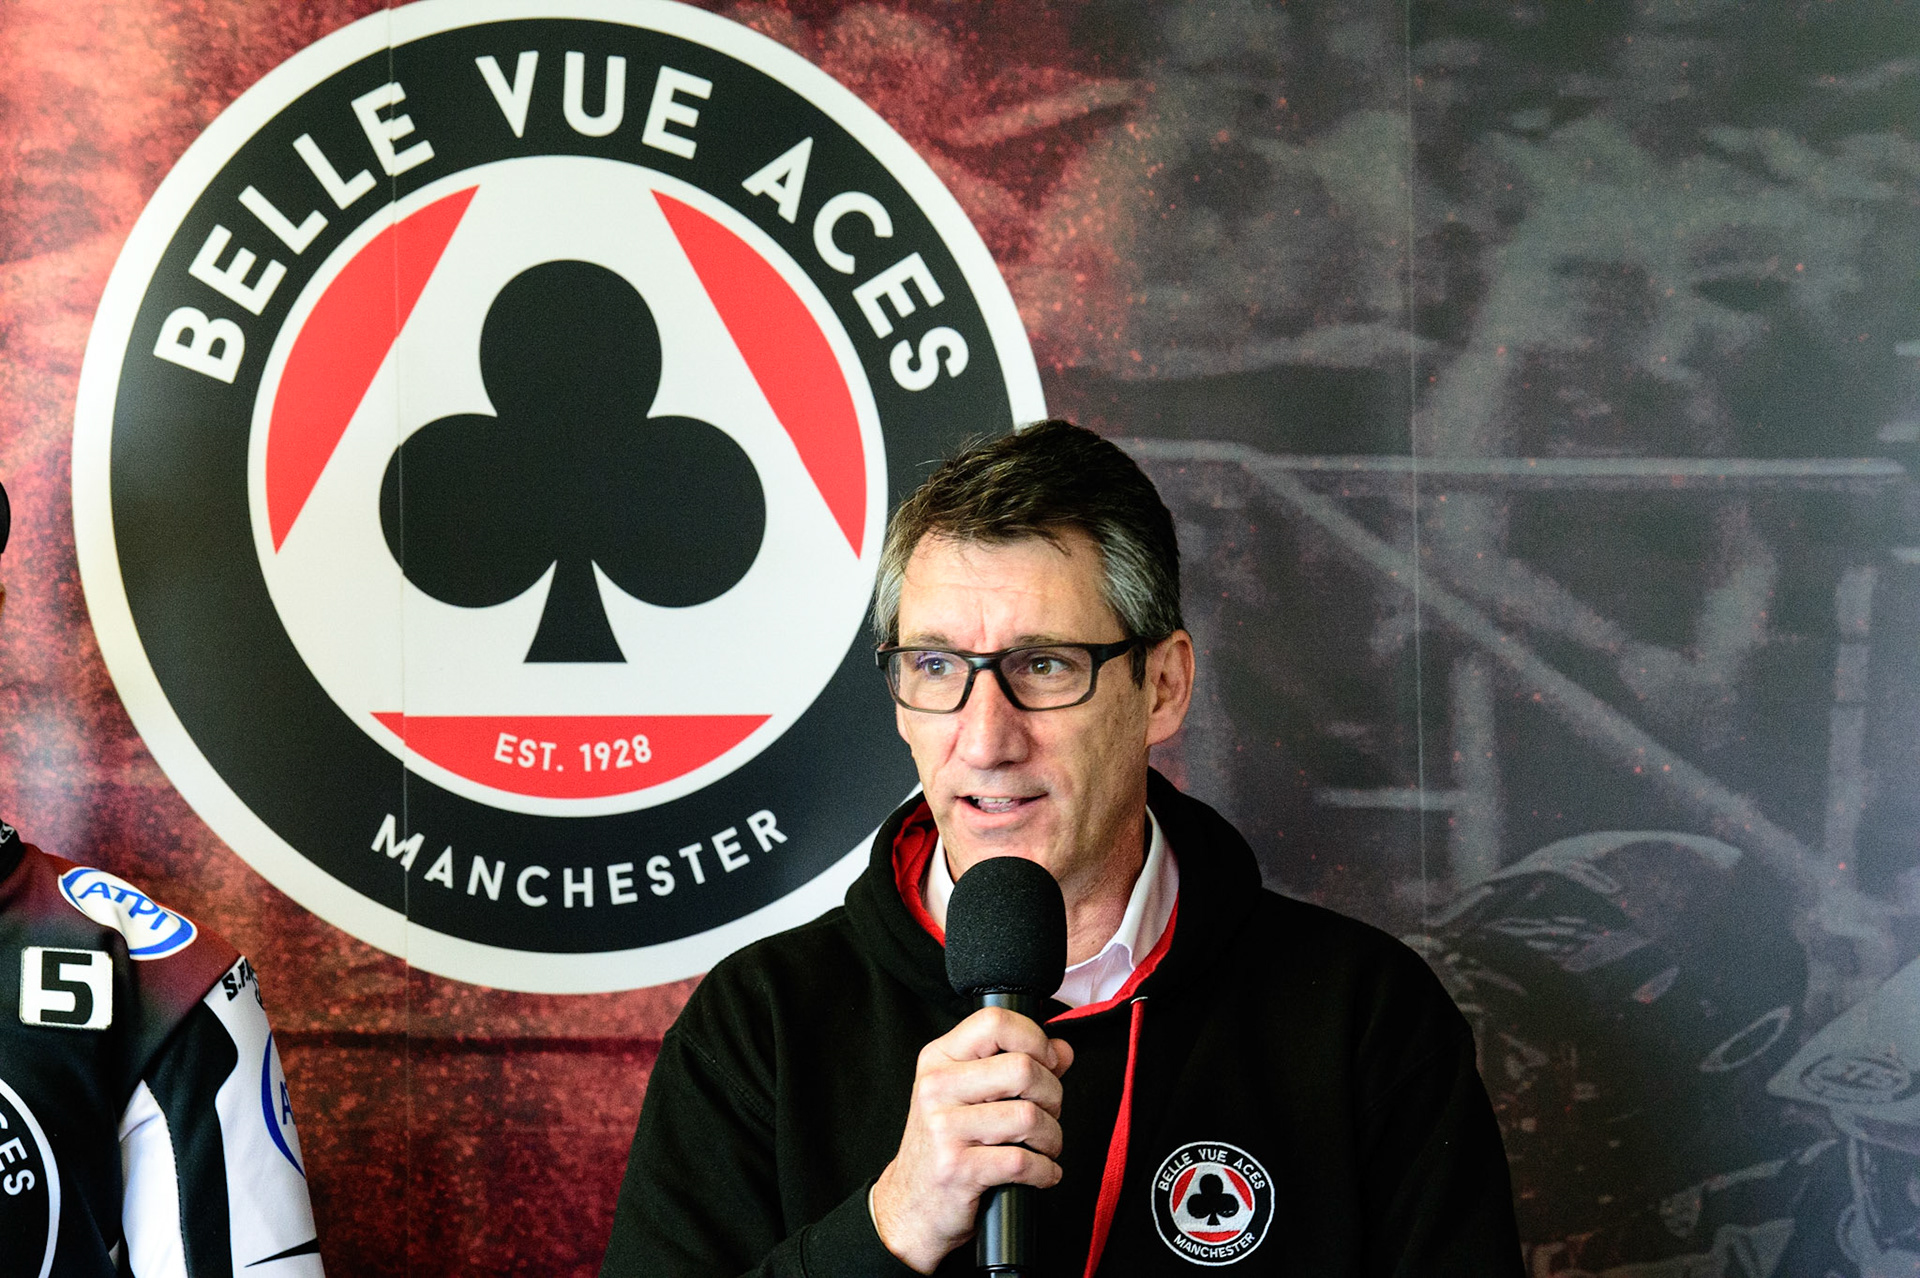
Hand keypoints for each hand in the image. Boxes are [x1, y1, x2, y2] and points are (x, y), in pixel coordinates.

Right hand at [870, 1006, 1074, 1273]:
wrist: (911, 1204)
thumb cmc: (946, 1145)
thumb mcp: (970, 1095)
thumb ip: (1017, 1064)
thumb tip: (1063, 1049)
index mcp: (939, 1059)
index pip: (995, 1022)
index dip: (1035, 1039)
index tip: (1047, 1062)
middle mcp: (936, 1087)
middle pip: (1022, 1069)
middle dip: (1053, 1096)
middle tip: (1048, 1113)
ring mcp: (943, 1128)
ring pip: (1029, 1116)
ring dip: (1052, 1137)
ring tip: (1045, 1146)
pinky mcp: (956, 1168)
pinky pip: (1022, 1161)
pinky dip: (1045, 1170)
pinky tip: (1041, 1172)